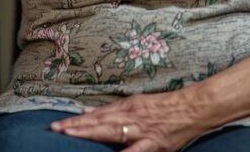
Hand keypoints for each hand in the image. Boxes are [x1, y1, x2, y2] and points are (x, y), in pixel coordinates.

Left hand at [51, 91, 206, 150]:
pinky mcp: (154, 143)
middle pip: (98, 121)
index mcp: (126, 107)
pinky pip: (135, 151)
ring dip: (90, 132)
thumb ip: (111, 110)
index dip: (77, 120)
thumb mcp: (135, 103)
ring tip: (71, 134)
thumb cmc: (164, 106)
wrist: (193, 108)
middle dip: (77, 126)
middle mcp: (130, 117)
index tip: (58, 124)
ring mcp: (141, 130)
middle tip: (56, 128)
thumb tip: (86, 111)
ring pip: (111, 131)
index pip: (96, 115)